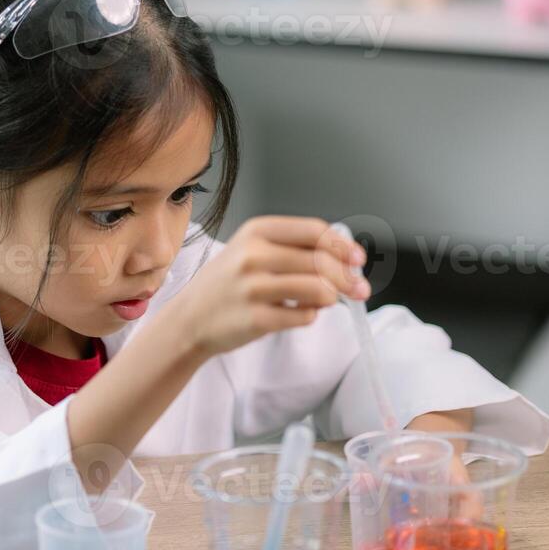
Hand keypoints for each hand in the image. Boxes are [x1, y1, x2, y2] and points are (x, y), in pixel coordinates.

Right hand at [164, 216, 370, 357]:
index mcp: (256, 231)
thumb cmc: (227, 284)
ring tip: (324, 300)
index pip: (313, 231)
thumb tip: (346, 258)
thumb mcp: (252, 250)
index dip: (342, 245)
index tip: (358, 258)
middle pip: (321, 261)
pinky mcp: (255, 318)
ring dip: (331, 298)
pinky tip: (298, 312)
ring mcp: (253, 288)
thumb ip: (293, 249)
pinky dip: (310, 315)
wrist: (190, 318)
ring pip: (318, 290)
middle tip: (359, 289)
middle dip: (348, 278)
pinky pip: (304, 316)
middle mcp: (253, 256)